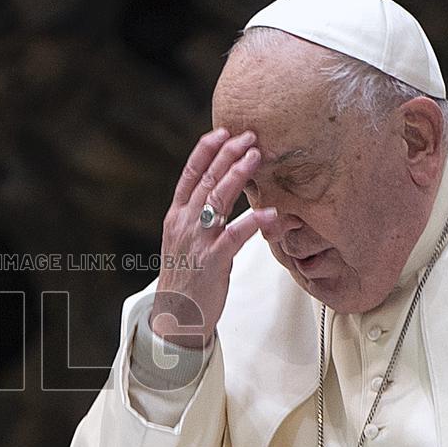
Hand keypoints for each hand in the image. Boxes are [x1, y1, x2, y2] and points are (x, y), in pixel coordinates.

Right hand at [150, 128, 275, 348]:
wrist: (176, 316)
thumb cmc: (187, 277)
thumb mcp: (185, 241)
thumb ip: (199, 217)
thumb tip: (221, 194)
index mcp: (175, 217)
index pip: (189, 175)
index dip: (205, 150)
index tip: (223, 130)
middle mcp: (183, 224)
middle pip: (205, 181)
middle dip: (227, 154)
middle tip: (250, 136)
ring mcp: (196, 242)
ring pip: (216, 201)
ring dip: (237, 176)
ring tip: (257, 157)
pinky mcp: (211, 262)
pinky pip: (234, 238)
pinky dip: (253, 223)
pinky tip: (271, 213)